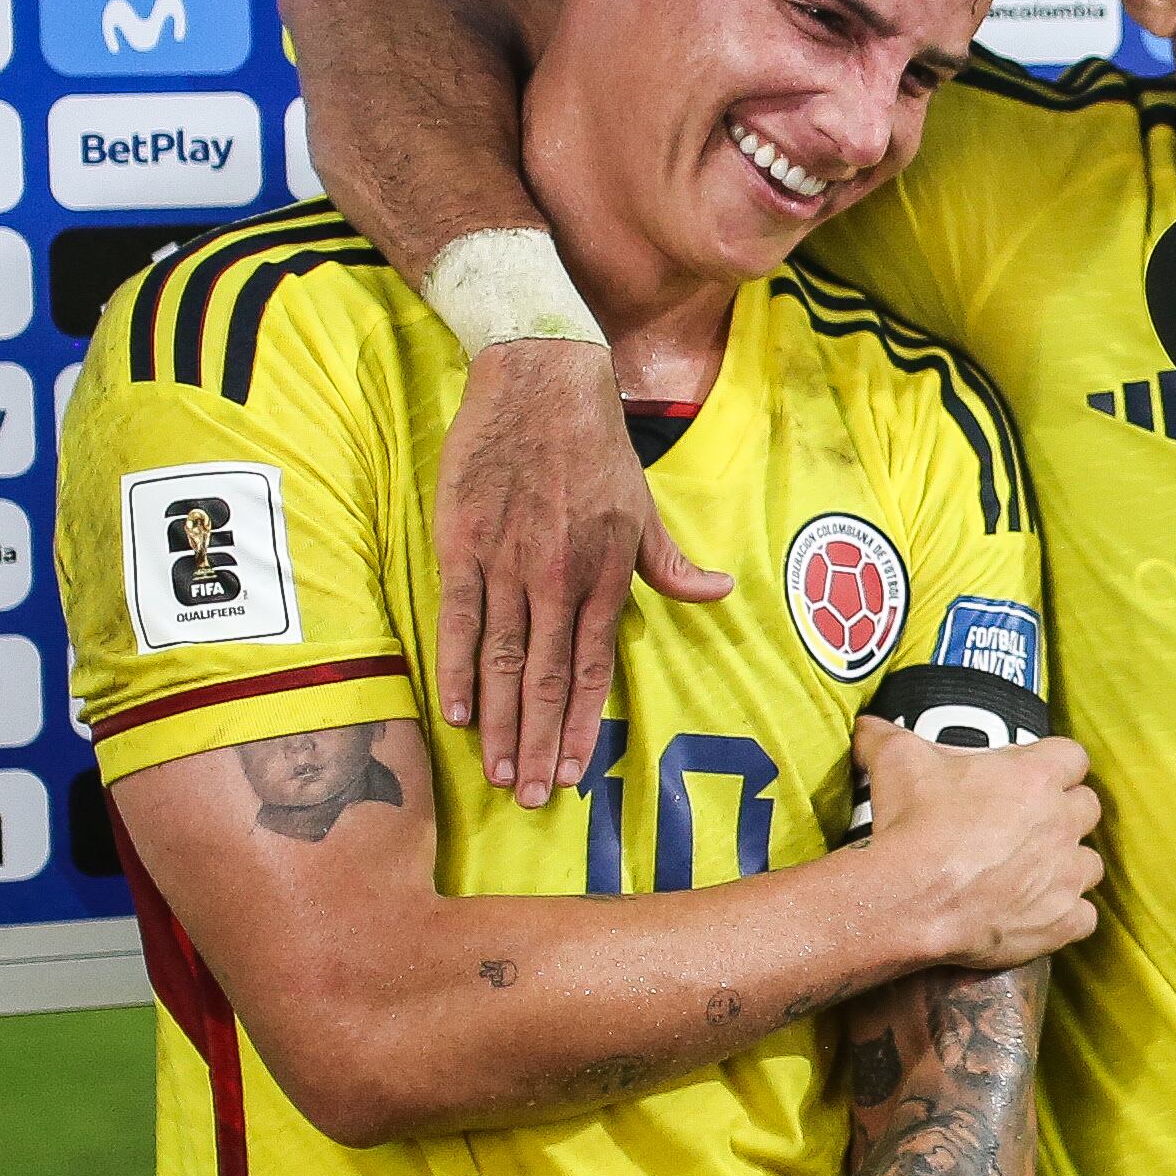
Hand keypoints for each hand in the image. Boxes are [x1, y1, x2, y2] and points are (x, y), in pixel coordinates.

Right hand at [434, 337, 731, 807]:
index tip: (571, 774)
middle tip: (528, 797)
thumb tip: (720, 592)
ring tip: (497, 772)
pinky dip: (455, 668)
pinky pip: (458, 617)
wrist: (542, 378)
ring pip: (501, 658)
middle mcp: (558, 577)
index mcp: (605, 573)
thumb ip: (671, 563)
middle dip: (537, 743)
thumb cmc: (596, 444)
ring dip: (499, 722)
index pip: (593, 669)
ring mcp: (508, 562)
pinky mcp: (464, 542)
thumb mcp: (644, 506)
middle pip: (545, 677)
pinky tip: (456, 713)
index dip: (580, 726)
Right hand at [854, 716, 1102, 970]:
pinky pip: (1085, 917)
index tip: (1031, 776)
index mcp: (1036, 776)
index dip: (1054, 765)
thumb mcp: (896, 760)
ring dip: (1068, 864)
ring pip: (1089, 863)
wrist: (910, 899)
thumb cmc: (912, 825)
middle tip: (1028, 824)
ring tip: (1033, 871)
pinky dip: (1066, 916)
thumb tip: (867, 726)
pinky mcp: (1061, 922)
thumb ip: (886, 735)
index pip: (1073, 757)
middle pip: (1086, 807)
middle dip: (1064, 813)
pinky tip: (1038, 913)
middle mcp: (1061, 823)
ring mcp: (1065, 876)